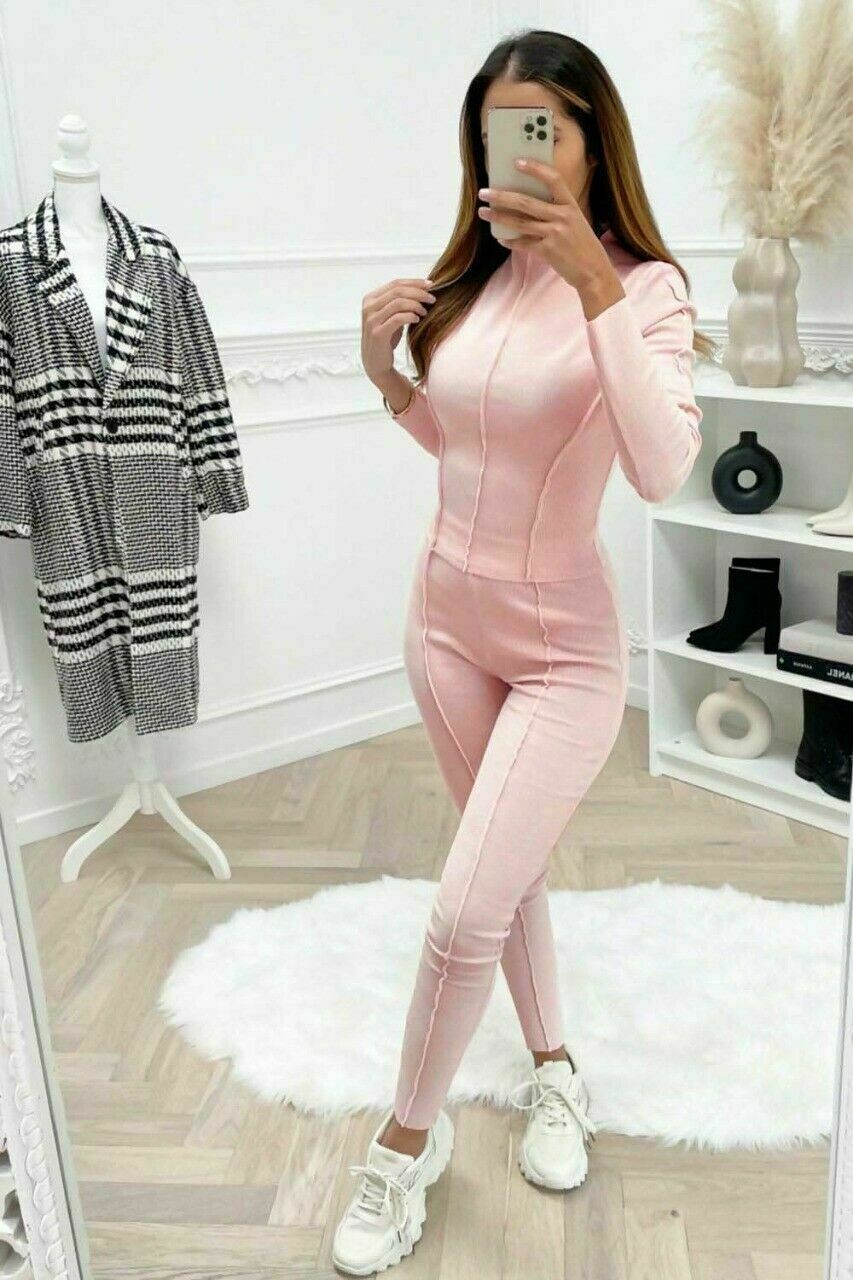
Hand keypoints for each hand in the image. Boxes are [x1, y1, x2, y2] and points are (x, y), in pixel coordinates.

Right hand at [361, 277, 435, 385]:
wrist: (376, 364)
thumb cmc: (386, 339)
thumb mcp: (391, 316)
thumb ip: (399, 302)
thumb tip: (423, 288)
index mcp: (371, 299)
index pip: (395, 283)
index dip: (415, 282)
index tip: (431, 285)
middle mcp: (368, 307)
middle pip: (398, 291)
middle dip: (418, 292)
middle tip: (432, 298)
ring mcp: (371, 320)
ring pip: (398, 302)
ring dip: (416, 305)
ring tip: (425, 311)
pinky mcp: (378, 333)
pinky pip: (398, 318)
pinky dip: (410, 316)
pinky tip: (418, 319)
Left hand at [477, 159, 623, 301]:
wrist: (593, 271)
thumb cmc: (582, 244)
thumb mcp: (575, 221)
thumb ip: (556, 210)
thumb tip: (527, 202)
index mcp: (570, 205)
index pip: (553, 179)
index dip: (535, 169)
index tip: (517, 162)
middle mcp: (563, 217)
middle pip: (526, 202)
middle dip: (502, 196)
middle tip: (484, 192)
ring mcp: (554, 234)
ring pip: (520, 223)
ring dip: (498, 217)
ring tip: (483, 212)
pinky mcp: (547, 251)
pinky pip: (523, 243)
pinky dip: (510, 241)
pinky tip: (500, 238)